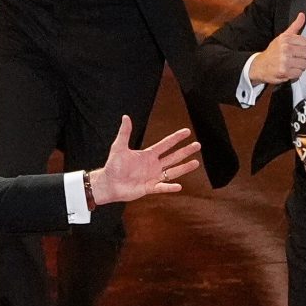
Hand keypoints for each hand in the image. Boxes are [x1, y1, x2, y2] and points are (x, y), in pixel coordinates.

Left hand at [86, 116, 203, 205]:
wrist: (108, 183)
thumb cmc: (113, 166)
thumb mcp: (119, 147)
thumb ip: (125, 133)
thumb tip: (126, 117)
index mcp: (148, 155)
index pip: (166, 144)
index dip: (176, 138)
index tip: (187, 132)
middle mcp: (153, 165)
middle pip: (173, 157)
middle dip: (185, 151)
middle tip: (197, 145)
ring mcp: (153, 177)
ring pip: (172, 171)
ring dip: (184, 167)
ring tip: (196, 163)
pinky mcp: (149, 188)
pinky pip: (162, 187)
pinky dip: (169, 187)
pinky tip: (179, 186)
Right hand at [249, 11, 305, 84]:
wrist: (259, 66)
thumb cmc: (273, 51)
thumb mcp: (282, 37)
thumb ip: (295, 26)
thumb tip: (302, 15)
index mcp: (285, 39)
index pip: (305, 42)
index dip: (301, 47)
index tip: (295, 49)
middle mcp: (285, 48)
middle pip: (305, 53)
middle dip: (301, 56)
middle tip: (294, 58)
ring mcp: (285, 60)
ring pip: (304, 63)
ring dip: (299, 65)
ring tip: (292, 64)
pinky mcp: (284, 72)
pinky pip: (299, 72)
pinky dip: (295, 73)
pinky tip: (289, 70)